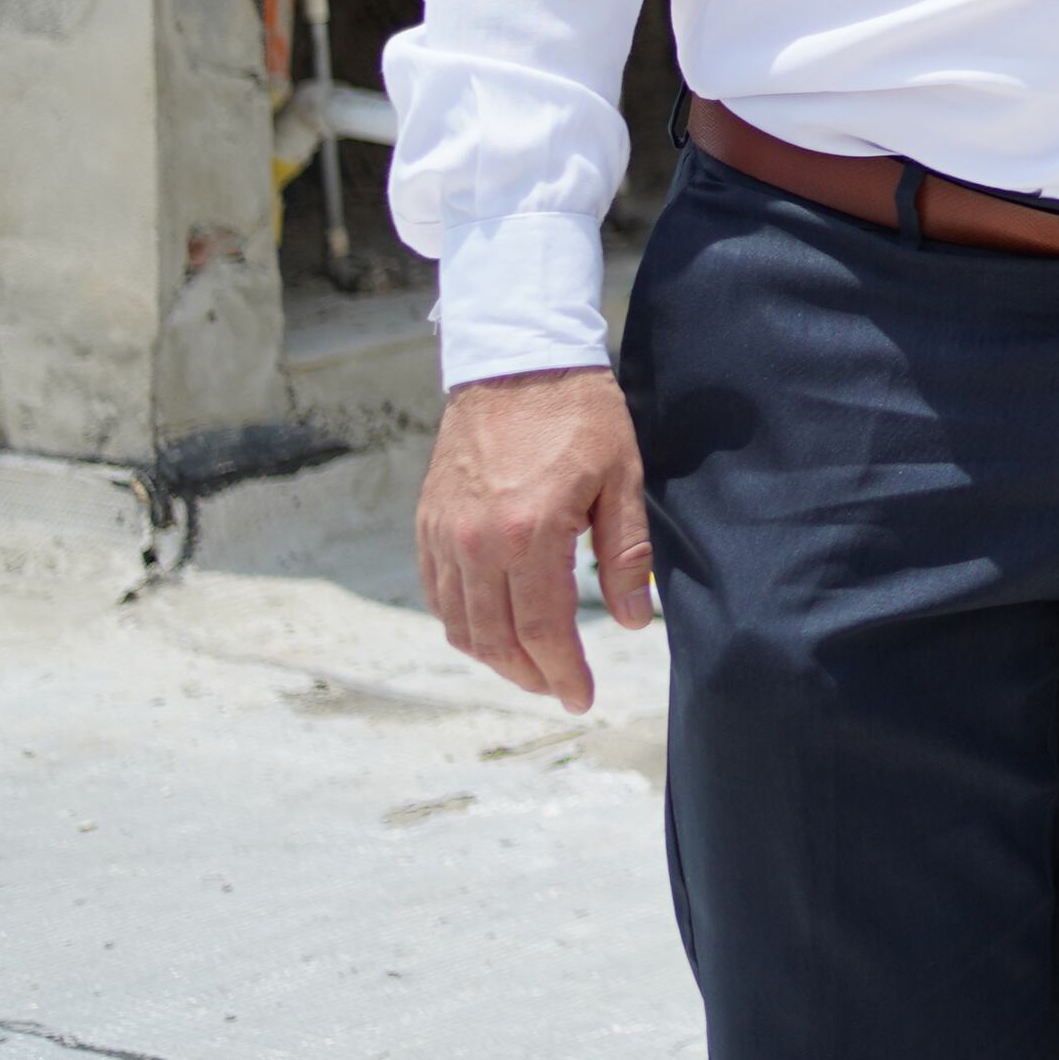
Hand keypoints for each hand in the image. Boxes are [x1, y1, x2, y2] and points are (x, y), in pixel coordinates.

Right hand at [416, 367, 653, 711]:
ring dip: (493, 657)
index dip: (563, 672)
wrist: (517, 362)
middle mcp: (477, 542)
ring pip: (460, 624)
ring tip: (530, 667)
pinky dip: (462, 623)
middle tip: (560, 688)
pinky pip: (438, 593)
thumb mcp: (622, 479)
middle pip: (496, 639)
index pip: (543, 630)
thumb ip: (625, 555)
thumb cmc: (580, 416)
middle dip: (530, 674)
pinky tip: (490, 629)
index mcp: (531, 534)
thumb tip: (630, 621)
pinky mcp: (428, 522)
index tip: (581, 697)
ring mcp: (445, 534)